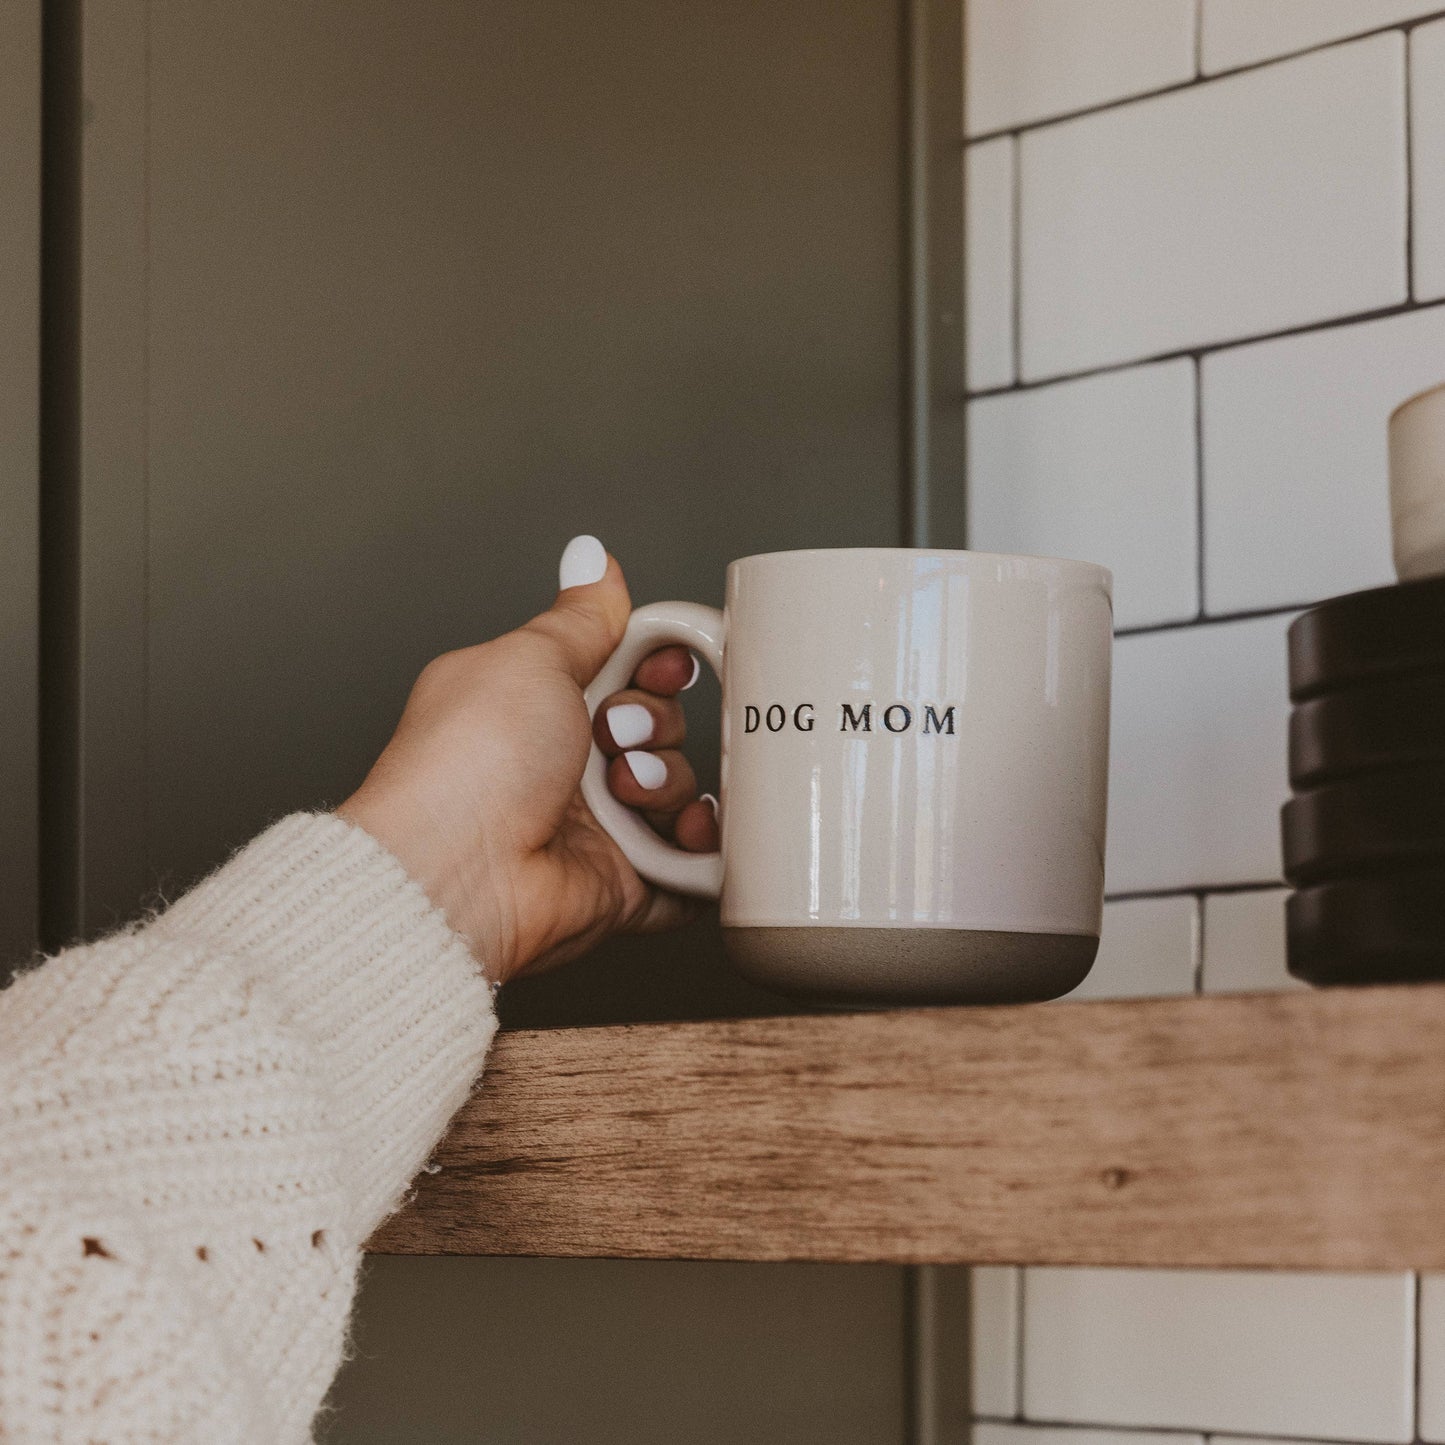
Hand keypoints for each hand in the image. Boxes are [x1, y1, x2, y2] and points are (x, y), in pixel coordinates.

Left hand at [336, 536, 718, 984]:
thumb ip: (579, 616)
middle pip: (660, 725)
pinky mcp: (624, 884)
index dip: (655, 663)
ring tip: (627, 791)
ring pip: (678, 788)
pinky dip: (702, 847)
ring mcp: (596, 827)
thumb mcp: (528, 659)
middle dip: (654, 722)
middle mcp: (565, 764)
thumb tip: (592, 559)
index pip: (624, 669)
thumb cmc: (467, 766)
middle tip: (616, 732)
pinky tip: (684, 829)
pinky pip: (693, 864)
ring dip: (666, 781)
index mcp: (536, 703)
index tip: (659, 665)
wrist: (456, 874)